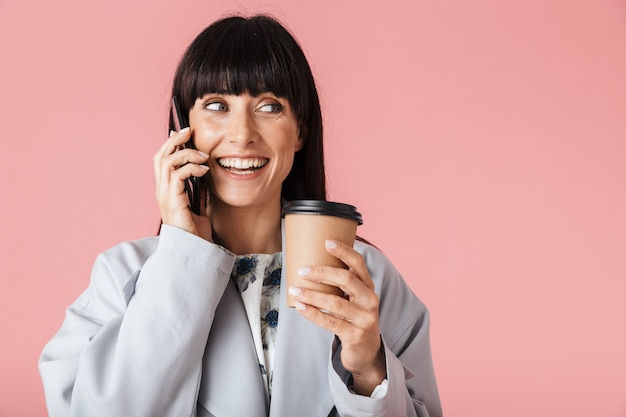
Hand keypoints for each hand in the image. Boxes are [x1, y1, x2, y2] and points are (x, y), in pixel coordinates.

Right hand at [153, 127, 211, 239]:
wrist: (193, 250)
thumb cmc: (195, 232)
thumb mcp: (199, 206)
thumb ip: (199, 191)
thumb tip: (205, 176)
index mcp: (166, 190)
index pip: (161, 160)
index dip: (170, 144)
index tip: (184, 134)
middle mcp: (162, 190)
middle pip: (160, 156)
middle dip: (174, 140)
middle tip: (189, 131)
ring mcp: (165, 195)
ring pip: (167, 161)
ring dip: (187, 153)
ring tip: (204, 157)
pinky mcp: (172, 200)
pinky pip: (178, 174)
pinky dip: (192, 167)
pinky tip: (204, 171)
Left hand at [288, 240, 385, 395]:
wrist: (366, 352)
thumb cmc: (353, 319)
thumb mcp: (353, 299)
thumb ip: (340, 284)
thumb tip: (310, 264)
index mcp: (368, 287)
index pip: (359, 263)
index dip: (344, 251)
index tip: (326, 242)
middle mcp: (370, 300)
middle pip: (346, 279)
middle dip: (322, 272)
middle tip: (302, 270)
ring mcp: (364, 318)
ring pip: (335, 302)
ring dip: (312, 295)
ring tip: (294, 289)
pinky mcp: (354, 335)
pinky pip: (330, 322)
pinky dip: (313, 313)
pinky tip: (300, 307)